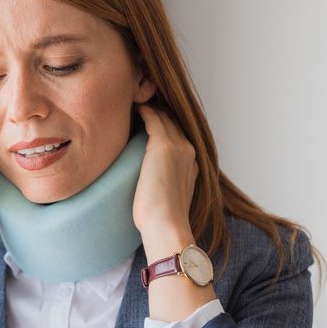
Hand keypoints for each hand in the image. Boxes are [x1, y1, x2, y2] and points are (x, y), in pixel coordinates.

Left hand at [132, 102, 198, 234]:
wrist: (166, 226)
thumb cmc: (161, 220)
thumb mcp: (166, 197)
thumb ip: (162, 184)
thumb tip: (147, 186)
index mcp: (192, 164)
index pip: (178, 135)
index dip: (165, 126)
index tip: (150, 120)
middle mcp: (188, 151)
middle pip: (173, 122)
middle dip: (159, 113)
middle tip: (140, 104)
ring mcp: (178, 147)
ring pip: (164, 118)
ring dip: (151, 108)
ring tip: (135, 102)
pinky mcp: (163, 146)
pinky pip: (153, 118)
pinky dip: (144, 111)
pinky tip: (134, 108)